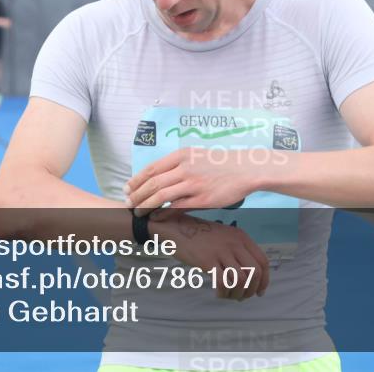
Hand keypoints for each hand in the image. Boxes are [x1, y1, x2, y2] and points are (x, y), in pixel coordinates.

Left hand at [126, 146, 267, 216]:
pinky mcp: (202, 199)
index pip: (151, 168)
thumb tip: (159, 176)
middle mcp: (185, 168)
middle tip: (128, 204)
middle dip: (137, 195)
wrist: (246, 169)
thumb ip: (178, 165)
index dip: (136, 180)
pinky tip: (155, 218)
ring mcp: (193, 184)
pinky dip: (163, 214)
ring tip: (138, 213)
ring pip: (161, 196)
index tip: (127, 188)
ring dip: (146, 206)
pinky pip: (177, 208)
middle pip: (153, 183)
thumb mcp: (197, 156)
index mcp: (182, 155)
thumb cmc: (221, 163)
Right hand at [150, 213, 269, 299]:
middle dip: (251, 290)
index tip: (259, 292)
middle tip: (242, 297)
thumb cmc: (202, 235)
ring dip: (237, 293)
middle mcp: (235, 243)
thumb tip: (250, 276)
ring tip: (229, 295)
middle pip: (255, 272)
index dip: (264, 280)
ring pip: (240, 279)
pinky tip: (219, 293)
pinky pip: (223, 282)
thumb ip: (239, 250)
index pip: (263, 261)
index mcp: (242, 237)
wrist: (177, 228)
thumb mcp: (226, 236)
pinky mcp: (207, 261)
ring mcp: (221, 252)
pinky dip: (224, 293)